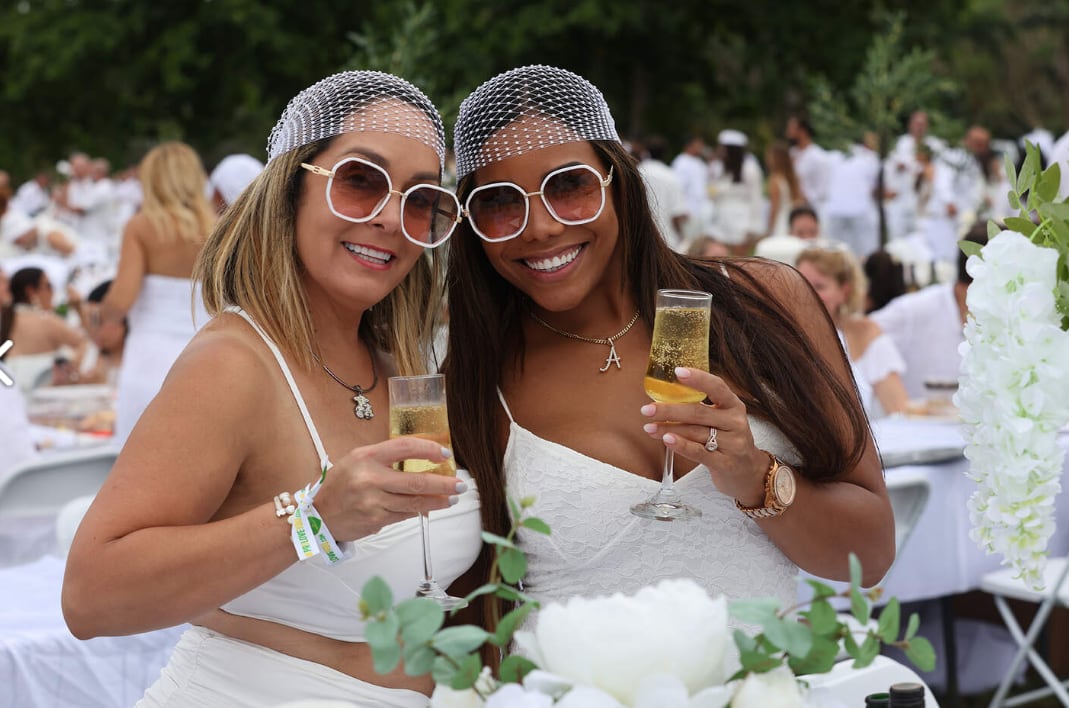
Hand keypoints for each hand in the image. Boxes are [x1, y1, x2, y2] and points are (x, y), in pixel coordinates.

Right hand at [313, 436, 464, 541]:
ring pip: (414, 502)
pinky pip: (404, 515)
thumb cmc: (340, 485)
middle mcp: (370, 478)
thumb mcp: (357, 460)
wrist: (317, 516)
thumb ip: (385, 458)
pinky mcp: (375, 520)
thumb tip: (421, 458)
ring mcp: (373, 502)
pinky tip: (429, 508)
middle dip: (443, 484)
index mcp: (366, 456)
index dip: (428, 449)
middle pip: (415, 482)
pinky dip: (419, 511)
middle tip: (460, 485)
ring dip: (437, 501)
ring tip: (452, 498)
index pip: (405, 447)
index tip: (445, 453)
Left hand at [640, 367, 766, 504]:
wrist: (748, 472)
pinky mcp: (726, 463)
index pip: (717, 387)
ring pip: (696, 432)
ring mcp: (733, 444)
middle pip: (699, 412)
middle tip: (647, 409)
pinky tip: (667, 440)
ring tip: (649, 428)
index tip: (677, 372)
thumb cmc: (728, 440)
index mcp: (733, 405)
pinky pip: (700, 453)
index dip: (698, 378)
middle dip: (669, 410)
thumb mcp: (722, 419)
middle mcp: (735, 422)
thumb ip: (701, 408)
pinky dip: (682, 445)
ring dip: (669, 429)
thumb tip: (665, 396)